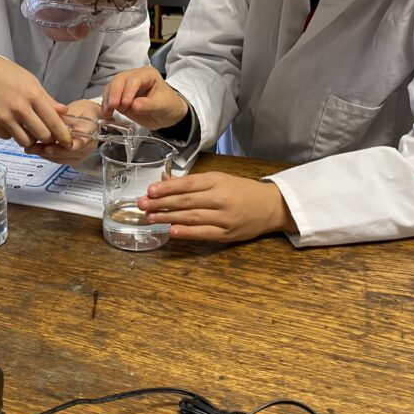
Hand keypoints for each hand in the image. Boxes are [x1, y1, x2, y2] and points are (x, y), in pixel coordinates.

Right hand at [0, 56, 70, 147]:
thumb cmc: (8, 75)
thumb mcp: (32, 82)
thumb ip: (48, 100)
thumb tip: (64, 112)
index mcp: (33, 95)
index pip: (54, 123)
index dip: (64, 136)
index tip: (68, 144)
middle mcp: (19, 108)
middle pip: (42, 136)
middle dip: (48, 138)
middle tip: (47, 134)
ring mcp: (4, 118)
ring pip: (26, 142)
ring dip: (30, 138)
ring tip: (28, 128)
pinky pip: (9, 137)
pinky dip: (12, 134)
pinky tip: (11, 122)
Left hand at [25, 99, 101, 164]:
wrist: (92, 118)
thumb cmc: (83, 111)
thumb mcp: (74, 109)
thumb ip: (62, 118)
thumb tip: (46, 121)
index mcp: (90, 132)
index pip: (77, 144)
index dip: (60, 147)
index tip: (46, 146)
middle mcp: (88, 146)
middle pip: (67, 154)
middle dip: (48, 152)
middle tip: (30, 147)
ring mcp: (82, 154)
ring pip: (62, 159)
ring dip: (45, 155)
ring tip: (30, 149)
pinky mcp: (75, 158)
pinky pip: (60, 160)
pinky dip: (48, 155)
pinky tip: (36, 150)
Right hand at [102, 67, 188, 130]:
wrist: (166, 115)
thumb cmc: (168, 106)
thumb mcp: (162, 106)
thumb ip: (148, 105)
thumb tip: (133, 105)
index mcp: (148, 75)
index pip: (135, 79)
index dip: (128, 90)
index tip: (126, 104)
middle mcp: (135, 77)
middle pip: (120, 80)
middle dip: (114, 93)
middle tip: (113, 106)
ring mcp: (126, 86)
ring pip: (112, 86)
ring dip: (107, 99)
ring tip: (107, 111)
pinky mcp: (120, 95)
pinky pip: (109, 96)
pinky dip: (106, 104)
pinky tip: (106, 112)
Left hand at [138, 172, 296, 241]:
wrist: (271, 206)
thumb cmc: (241, 190)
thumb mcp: (219, 179)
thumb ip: (193, 182)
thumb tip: (164, 181)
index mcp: (217, 181)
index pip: (187, 184)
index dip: (167, 188)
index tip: (150, 190)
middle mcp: (220, 198)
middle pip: (186, 201)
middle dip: (161, 203)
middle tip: (142, 205)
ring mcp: (224, 217)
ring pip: (192, 217)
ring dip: (168, 217)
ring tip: (150, 218)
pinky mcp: (227, 234)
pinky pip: (204, 233)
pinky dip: (187, 232)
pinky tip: (172, 231)